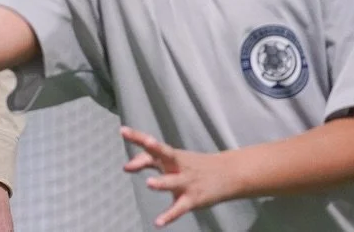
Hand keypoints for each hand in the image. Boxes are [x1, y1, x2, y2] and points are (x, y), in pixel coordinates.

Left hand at [120, 126, 240, 227]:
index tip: (123, 130)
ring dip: (162, 182)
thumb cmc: (194, 166)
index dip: (138, 138)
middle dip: (154, 147)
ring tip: (149, 184)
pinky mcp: (193, 199)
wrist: (229, 173)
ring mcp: (186, 182)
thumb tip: (126, 166)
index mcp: (172, 156)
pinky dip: (169, 216)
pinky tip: (158, 222)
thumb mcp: (174, 160)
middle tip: (147, 141)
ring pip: (172, 181)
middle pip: (165, 153)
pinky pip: (179, 208)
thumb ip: (149, 161)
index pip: (153, 146)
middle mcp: (178, 166)